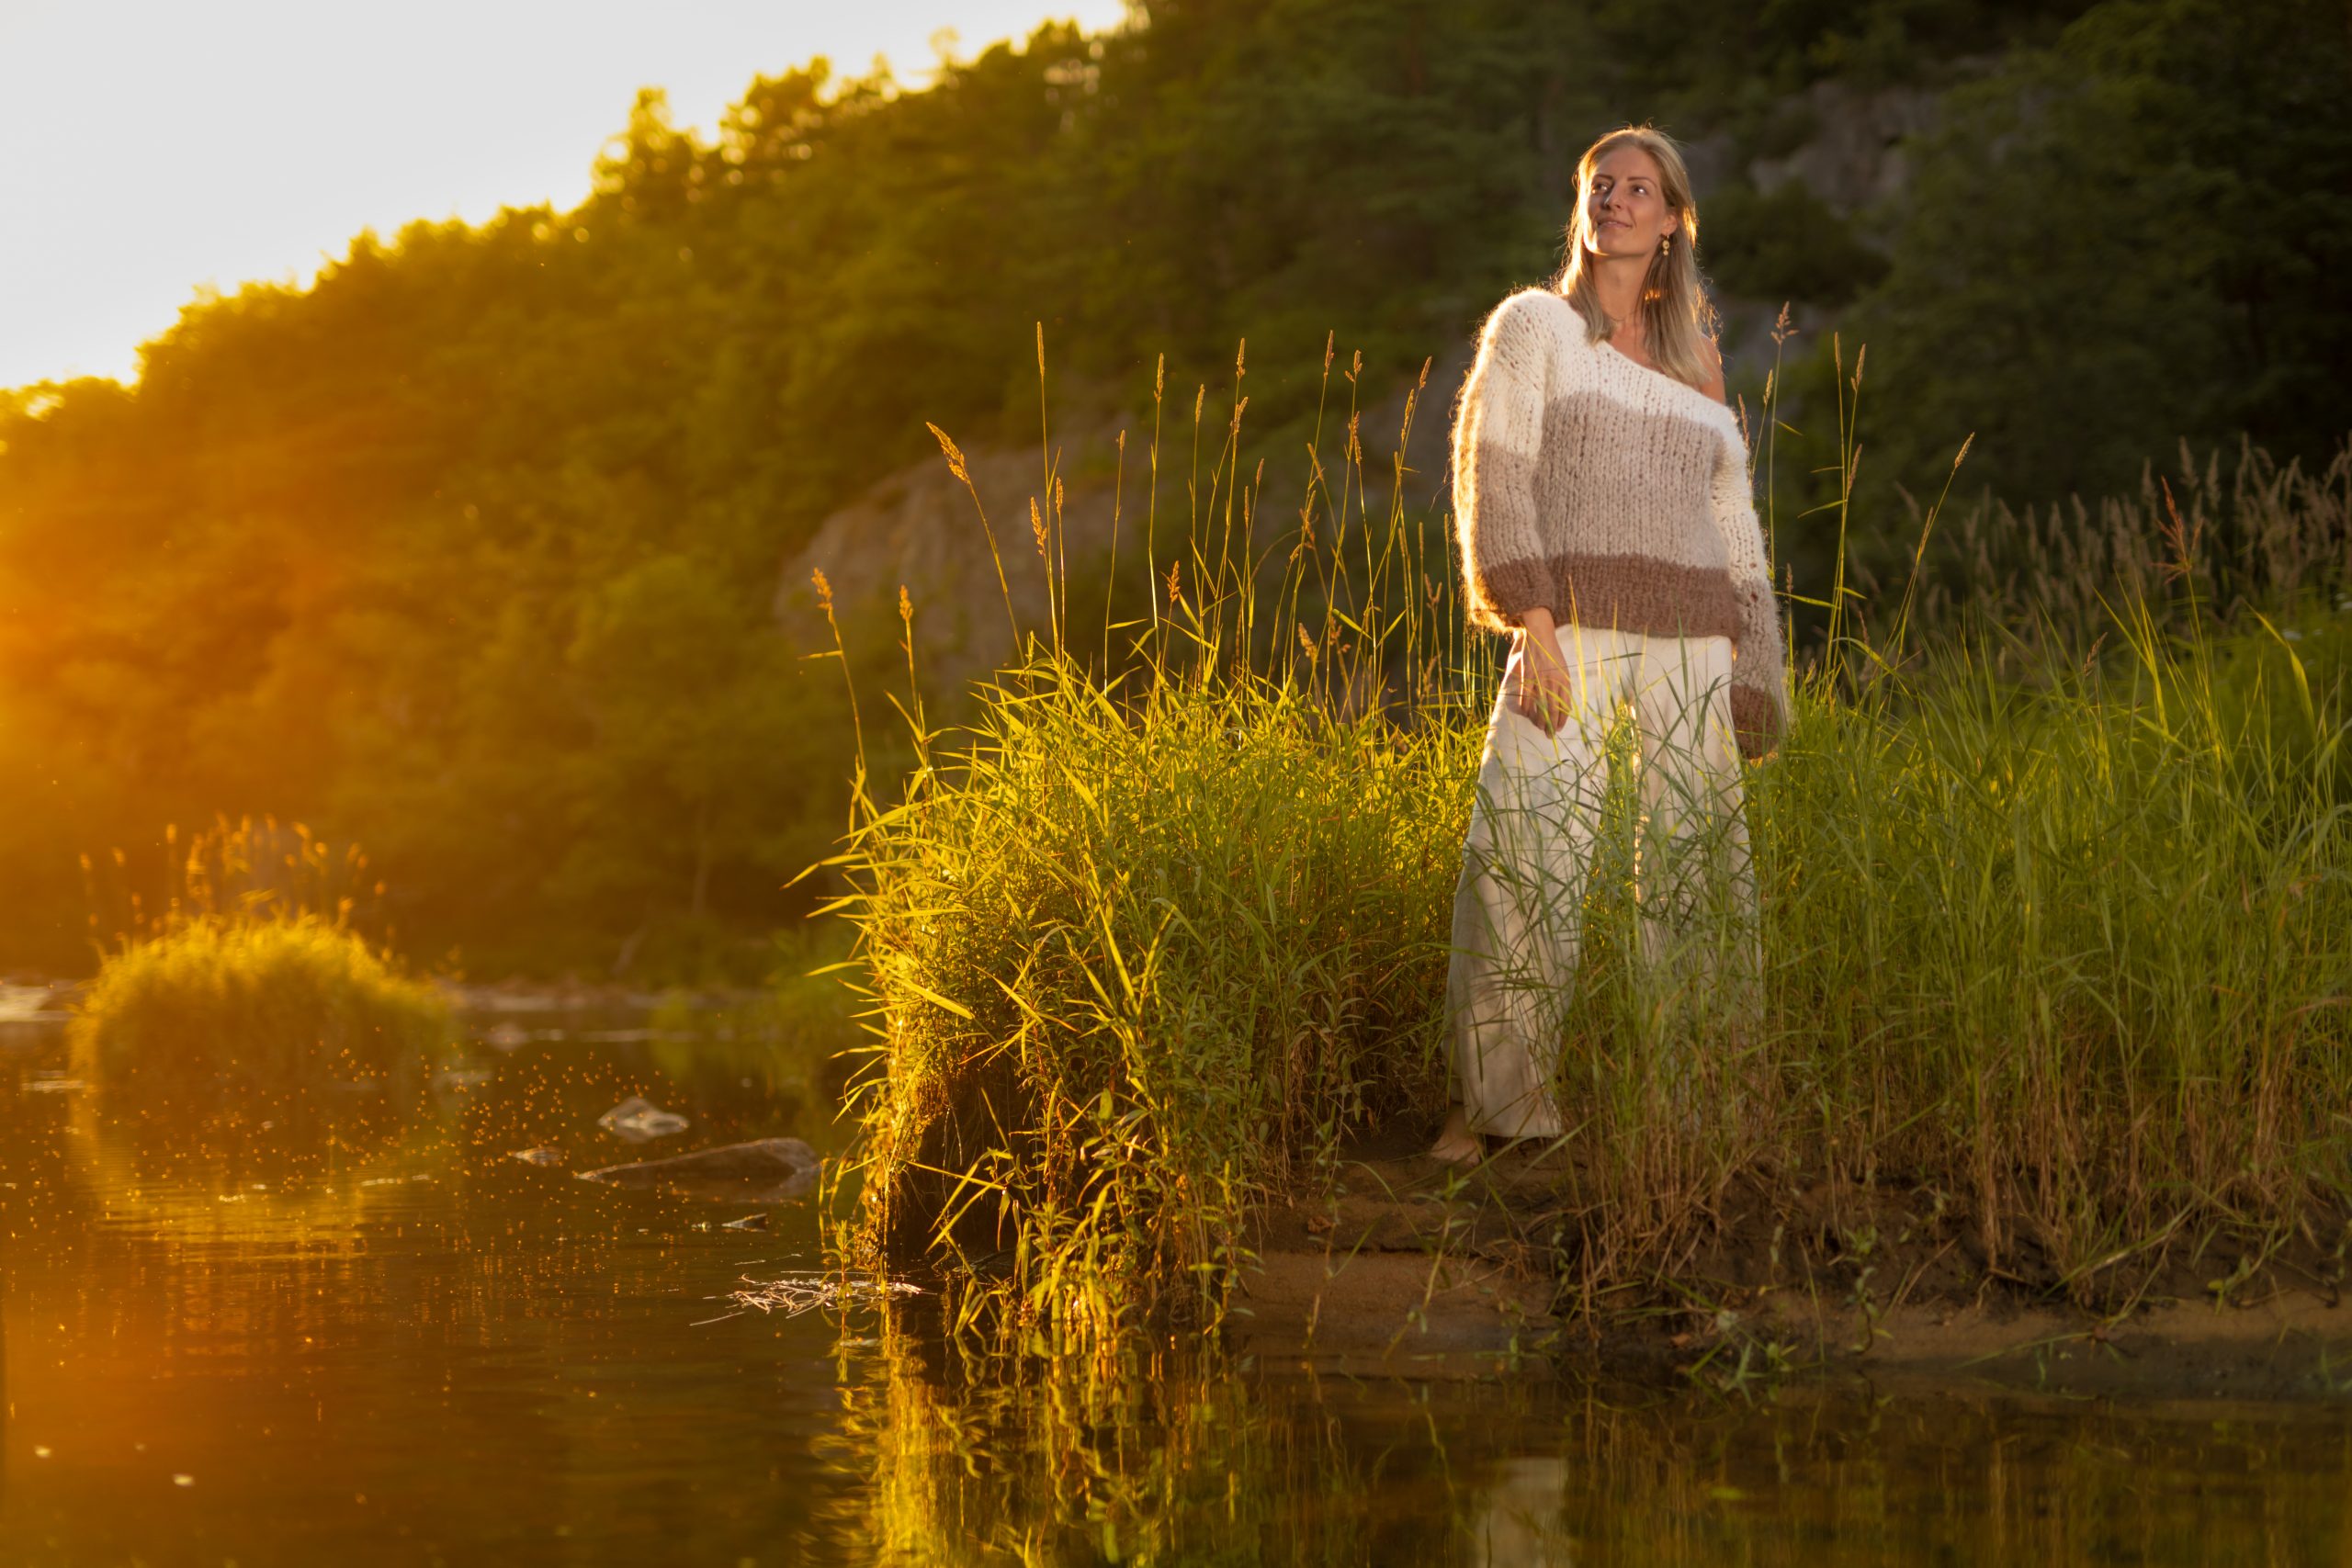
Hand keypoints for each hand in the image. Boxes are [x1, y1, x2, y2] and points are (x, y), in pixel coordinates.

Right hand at [1514, 610, 1575, 734]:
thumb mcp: (1563, 668)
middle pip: (1552, 707)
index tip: (1559, 728)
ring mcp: (1539, 678)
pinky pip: (1526, 695)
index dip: (1562, 718)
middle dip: (1551, 723)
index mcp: (1564, 679)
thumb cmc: (1553, 653)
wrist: (1541, 635)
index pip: (1564, 704)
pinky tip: (1525, 713)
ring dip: (1538, 718)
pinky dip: (1525, 705)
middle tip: (1549, 734)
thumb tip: (1563, 703)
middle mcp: (1552, 681)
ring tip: (1538, 727)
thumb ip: (1563, 684)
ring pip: (1539, 704)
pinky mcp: (1527, 675)